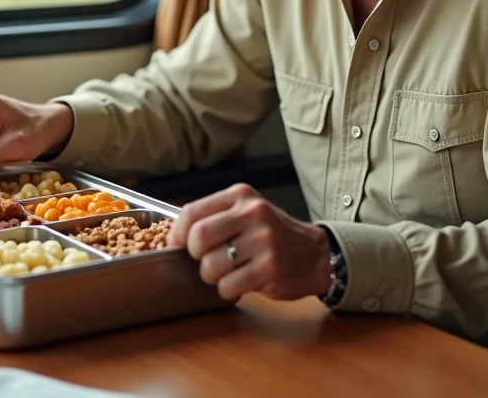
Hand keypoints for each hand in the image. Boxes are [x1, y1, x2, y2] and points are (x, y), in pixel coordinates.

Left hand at [167, 183, 331, 301]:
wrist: (314, 253)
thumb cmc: (270, 235)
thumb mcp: (245, 213)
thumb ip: (214, 218)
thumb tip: (174, 238)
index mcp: (240, 196)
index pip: (192, 212)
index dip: (177, 234)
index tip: (177, 246)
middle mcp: (252, 213)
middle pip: (199, 237)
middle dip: (196, 256)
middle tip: (207, 261)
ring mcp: (264, 240)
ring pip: (211, 266)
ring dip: (213, 277)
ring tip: (229, 272)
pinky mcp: (271, 267)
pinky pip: (228, 285)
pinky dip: (227, 290)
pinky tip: (242, 282)